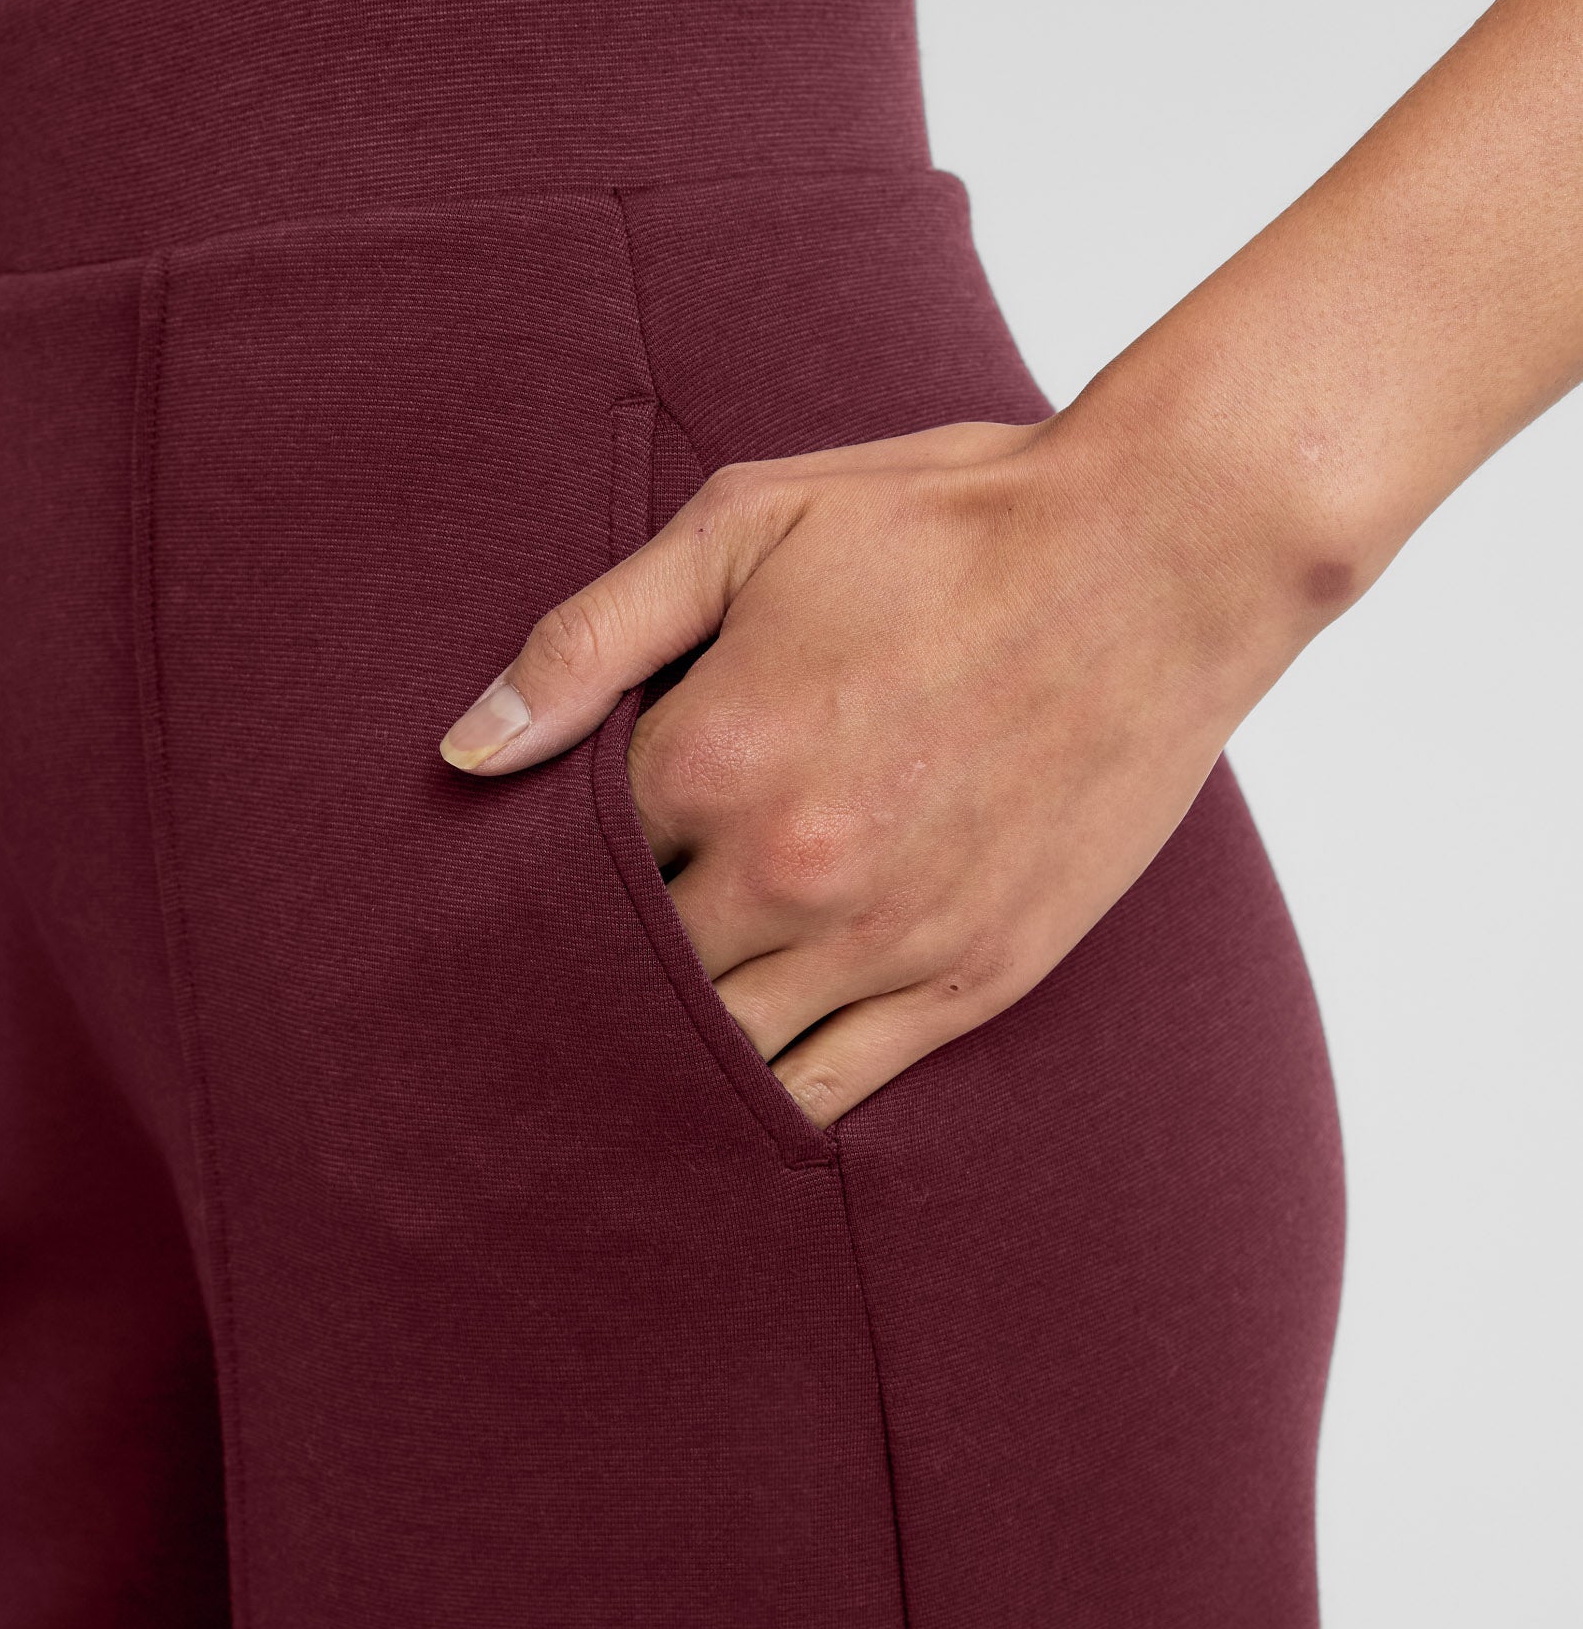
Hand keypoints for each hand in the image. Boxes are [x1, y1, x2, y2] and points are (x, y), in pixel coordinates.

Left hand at [439, 413, 1305, 1126]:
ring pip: (716, 1048)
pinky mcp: (969, 982)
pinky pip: (830, 1090)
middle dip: (581, 973)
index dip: (531, 875)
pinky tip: (722, 1102)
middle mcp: (785, 869)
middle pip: (625, 972)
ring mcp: (881, 939)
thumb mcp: (748, 524)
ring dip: (657, 1050)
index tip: (515, 883)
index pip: (561, 866)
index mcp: (712, 755)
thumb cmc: (946, 523)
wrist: (1161, 556)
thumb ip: (592, 638)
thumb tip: (466, 750)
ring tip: (613, 1053)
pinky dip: (764, 1105)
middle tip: (538, 986)